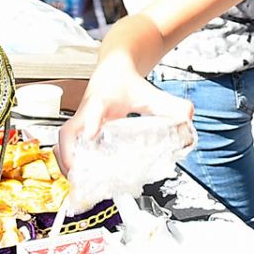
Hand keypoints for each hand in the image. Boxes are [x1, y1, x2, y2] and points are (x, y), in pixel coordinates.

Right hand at [56, 57, 192, 178]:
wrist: (112, 66)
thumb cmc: (126, 80)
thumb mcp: (150, 92)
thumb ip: (170, 105)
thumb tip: (187, 118)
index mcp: (102, 100)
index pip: (94, 110)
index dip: (91, 123)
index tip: (90, 136)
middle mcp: (86, 112)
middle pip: (67, 133)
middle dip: (69, 156)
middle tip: (79, 178)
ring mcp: (80, 121)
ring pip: (65, 142)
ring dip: (67, 163)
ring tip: (78, 186)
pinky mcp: (79, 129)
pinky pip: (70, 147)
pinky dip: (72, 163)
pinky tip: (82, 180)